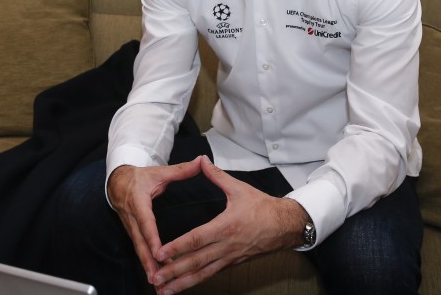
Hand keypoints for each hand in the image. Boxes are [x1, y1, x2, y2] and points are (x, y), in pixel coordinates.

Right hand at [107, 159, 205, 284]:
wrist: (117, 182)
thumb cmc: (140, 178)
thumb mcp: (159, 172)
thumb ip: (181, 170)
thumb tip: (201, 161)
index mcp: (138, 202)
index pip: (146, 222)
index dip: (152, 237)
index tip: (159, 252)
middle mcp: (132, 217)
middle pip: (140, 242)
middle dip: (149, 261)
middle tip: (157, 276)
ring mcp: (130, 227)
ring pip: (139, 249)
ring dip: (147, 266)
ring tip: (157, 282)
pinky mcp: (132, 233)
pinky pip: (140, 249)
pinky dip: (147, 263)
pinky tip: (154, 275)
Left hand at [150, 156, 308, 294]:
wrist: (285, 225)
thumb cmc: (263, 207)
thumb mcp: (239, 188)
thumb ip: (217, 175)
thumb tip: (202, 160)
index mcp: (226, 226)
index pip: (196, 240)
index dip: (176, 247)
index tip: (159, 253)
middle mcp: (226, 246)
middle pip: (196, 262)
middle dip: (173, 272)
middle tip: (155, 279)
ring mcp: (229, 257)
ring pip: (203, 273)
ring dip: (182, 283)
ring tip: (164, 291)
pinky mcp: (232, 263)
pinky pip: (211, 274)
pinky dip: (196, 281)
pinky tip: (183, 285)